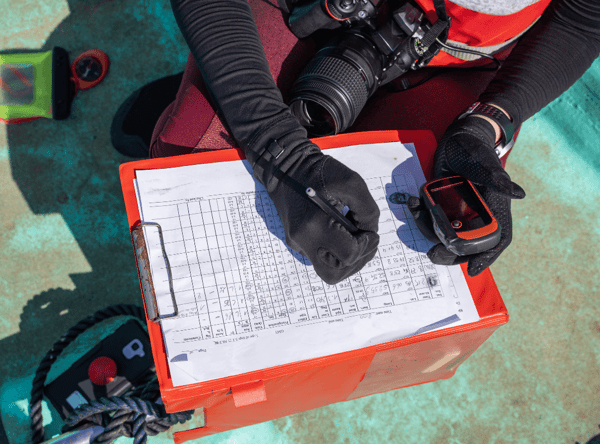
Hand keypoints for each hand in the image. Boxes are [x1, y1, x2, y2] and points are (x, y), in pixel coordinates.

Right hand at [269, 151, 379, 284]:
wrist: (285, 168)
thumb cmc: (318, 172)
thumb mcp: (352, 183)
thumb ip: (368, 211)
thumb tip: (370, 232)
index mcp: (315, 225)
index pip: (348, 255)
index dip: (366, 246)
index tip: (369, 232)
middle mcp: (303, 239)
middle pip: (334, 274)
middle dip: (356, 261)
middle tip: (365, 242)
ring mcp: (297, 243)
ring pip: (327, 271)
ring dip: (346, 260)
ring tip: (354, 238)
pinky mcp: (296, 242)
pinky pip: (320, 258)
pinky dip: (335, 251)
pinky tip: (338, 231)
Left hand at [408, 116, 525, 276]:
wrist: (455, 138)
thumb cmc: (475, 149)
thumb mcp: (485, 164)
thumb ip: (498, 180)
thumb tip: (518, 194)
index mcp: (494, 209)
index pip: (496, 239)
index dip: (487, 257)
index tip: (472, 270)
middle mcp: (476, 214)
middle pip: (466, 244)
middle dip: (449, 251)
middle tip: (433, 254)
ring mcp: (458, 211)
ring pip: (444, 233)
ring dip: (427, 228)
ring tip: (417, 210)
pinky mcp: (441, 205)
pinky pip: (430, 219)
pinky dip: (419, 215)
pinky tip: (412, 202)